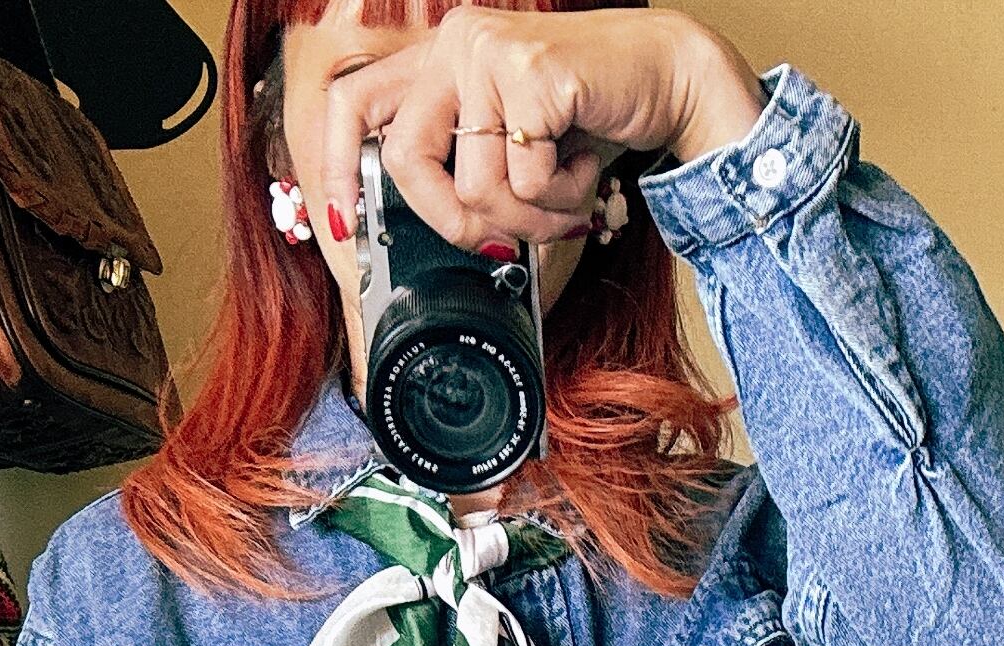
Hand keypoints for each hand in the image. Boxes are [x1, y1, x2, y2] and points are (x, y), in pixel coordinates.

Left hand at [322, 4, 765, 255]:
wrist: (665, 76)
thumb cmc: (591, 116)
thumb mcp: (515, 143)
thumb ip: (468, 170)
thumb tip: (442, 239)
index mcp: (442, 57)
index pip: (356, 102)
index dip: (338, 166)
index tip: (347, 222)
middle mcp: (456, 43)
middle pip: (405, 164)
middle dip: (454, 224)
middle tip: (499, 244)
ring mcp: (489, 53)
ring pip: (475, 188)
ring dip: (529, 220)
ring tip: (564, 197)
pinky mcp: (530, 73)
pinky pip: (527, 180)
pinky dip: (563, 199)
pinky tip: (584, 166)